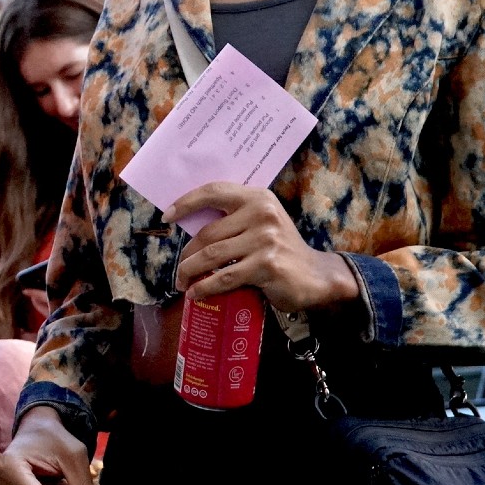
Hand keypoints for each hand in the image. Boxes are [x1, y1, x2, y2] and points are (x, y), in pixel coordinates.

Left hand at [168, 183, 358, 311]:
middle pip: (207, 233)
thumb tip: (188, 226)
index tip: (167, 217)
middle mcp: (262, 214)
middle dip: (186, 254)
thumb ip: (233, 219)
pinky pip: (226, 277)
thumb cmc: (279, 248)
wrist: (316, 274)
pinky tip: (197, 293)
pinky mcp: (267, 265)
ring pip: (212, 256)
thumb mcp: (260, 223)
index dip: (186, 202)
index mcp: (257, 197)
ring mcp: (265, 239)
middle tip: (179, 270)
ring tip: (182, 283)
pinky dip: (206, 287)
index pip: (213, 191)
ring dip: (190, 272)